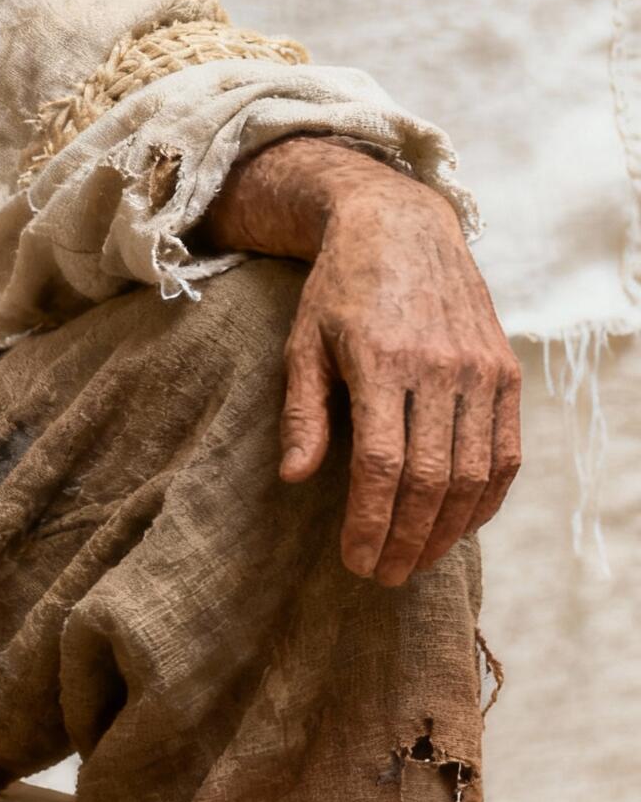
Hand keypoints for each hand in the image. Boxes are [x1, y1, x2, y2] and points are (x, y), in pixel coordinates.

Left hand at [207, 138, 520, 583]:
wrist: (401, 226)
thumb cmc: (339, 289)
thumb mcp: (304, 343)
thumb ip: (303, 412)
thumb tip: (295, 477)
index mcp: (382, 361)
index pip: (382, 466)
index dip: (371, 524)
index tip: (355, 562)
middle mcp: (439, 367)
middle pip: (431, 479)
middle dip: (408, 539)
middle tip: (386, 576)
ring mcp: (480, 369)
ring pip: (473, 473)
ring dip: (448, 529)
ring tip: (419, 560)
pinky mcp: (504, 370)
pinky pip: (506, 451)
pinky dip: (487, 497)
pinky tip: (462, 525)